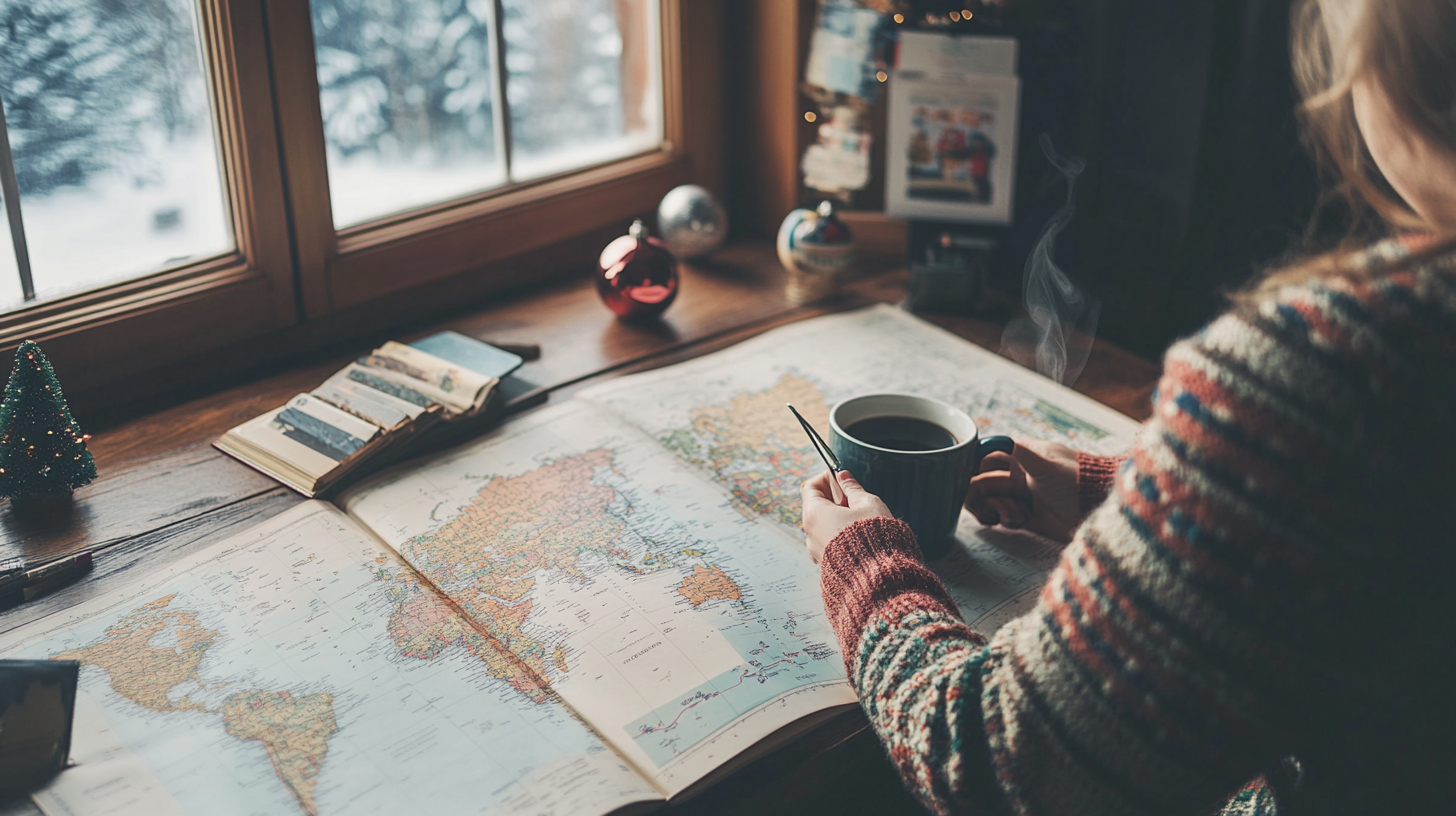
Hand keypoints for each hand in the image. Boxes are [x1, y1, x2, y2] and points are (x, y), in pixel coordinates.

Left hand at [801, 470, 892, 563]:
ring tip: (861, 519)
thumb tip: (843, 476)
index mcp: (815, 513)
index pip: (811, 486)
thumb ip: (852, 488)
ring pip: (823, 525)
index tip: (842, 478)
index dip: (827, 478)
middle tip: (856, 499)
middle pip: (816, 506)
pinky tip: (859, 537)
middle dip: (835, 498)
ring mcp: (816, 550)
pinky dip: (839, 534)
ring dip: (838, 517)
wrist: (878, 576)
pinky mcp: (825, 563)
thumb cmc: (873, 538)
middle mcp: (810, 532)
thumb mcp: (867, 504)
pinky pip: (828, 542)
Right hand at [965, 438, 1080, 542]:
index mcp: (1021, 456)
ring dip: (994, 508)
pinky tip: (1018, 521)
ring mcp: (1021, 495)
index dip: (974, 467)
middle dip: (980, 494)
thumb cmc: (1078, 482)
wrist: (1098, 510)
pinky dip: (1003, 520)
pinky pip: (1002, 517)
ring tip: (1012, 515)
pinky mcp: (1026, 516)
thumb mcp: (1046, 464)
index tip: (966, 478)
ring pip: (989, 501)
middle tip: (983, 505)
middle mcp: (1018, 475)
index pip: (987, 457)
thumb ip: (1018, 452)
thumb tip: (994, 438)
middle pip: (982, 481)